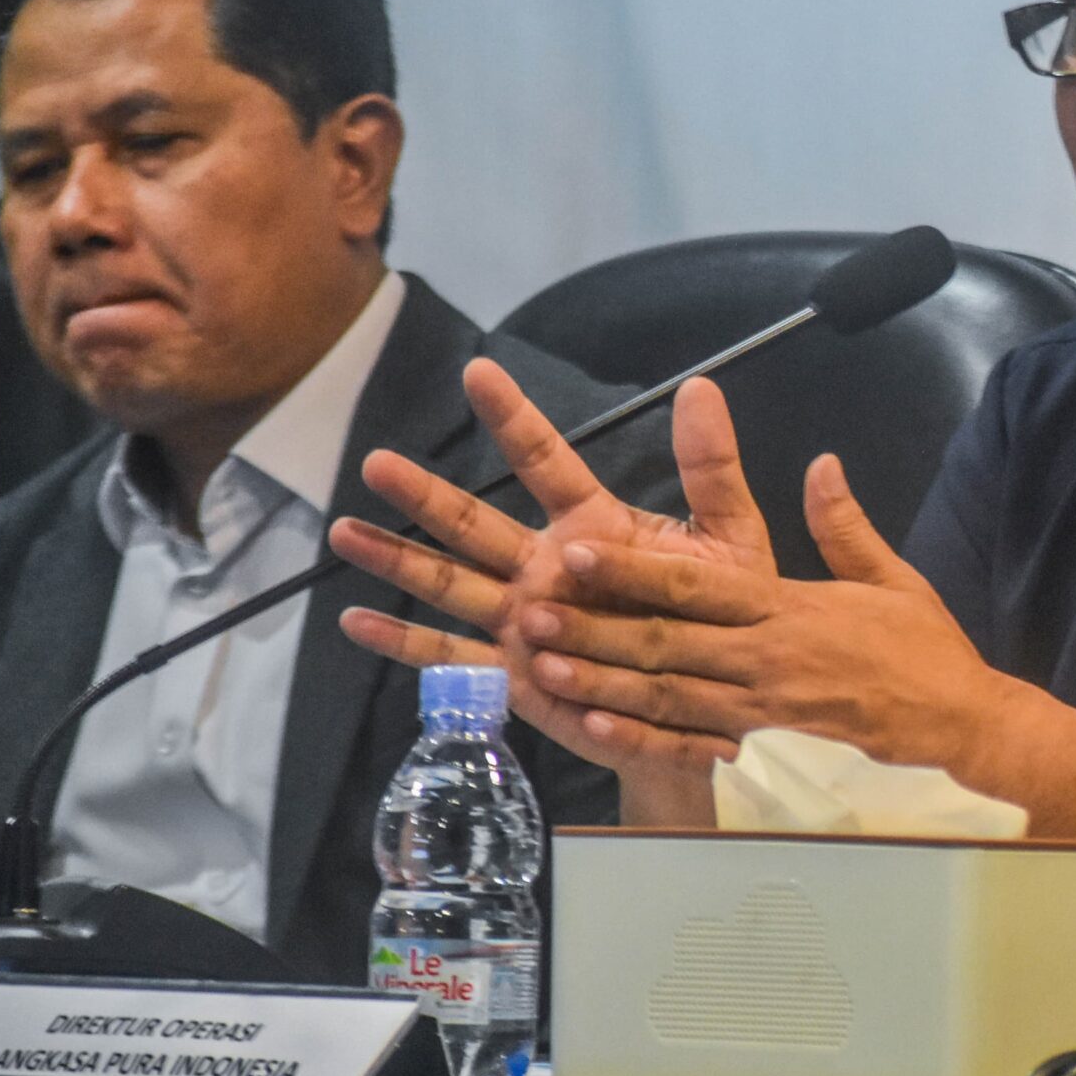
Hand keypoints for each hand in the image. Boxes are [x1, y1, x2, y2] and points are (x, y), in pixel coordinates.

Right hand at [329, 361, 772, 814]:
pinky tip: (355, 622)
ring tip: (345, 529)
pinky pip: (452, 657)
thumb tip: (703, 387)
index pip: (545, 462)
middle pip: (476, 523)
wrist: (719, 704)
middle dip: (426, 495)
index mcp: (594, 527)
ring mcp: (523, 621)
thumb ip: (712, 469)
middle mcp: (546, 568)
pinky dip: (404, 642)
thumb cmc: (723, 618)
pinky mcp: (515, 675)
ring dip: (398, 560)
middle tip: (377, 461)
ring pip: (450, 582)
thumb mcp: (730, 540)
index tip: (478, 371)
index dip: (513, 418)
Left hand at [521, 448, 1036, 787]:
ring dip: (601, 681)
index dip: (631, 570)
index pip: (695, 586)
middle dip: (594, 626)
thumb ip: (845, 525)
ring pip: (664, 694)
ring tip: (542, 666)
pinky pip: (691, 745)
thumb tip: (822, 465)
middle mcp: (764, 660)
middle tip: (532, 611)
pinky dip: (641, 738)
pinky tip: (592, 728)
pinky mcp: (764, 751)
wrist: (961, 732)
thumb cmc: (926, 655)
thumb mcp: (894, 579)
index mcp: (787, 610)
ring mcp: (760, 712)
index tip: (578, 549)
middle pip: (663, 642)